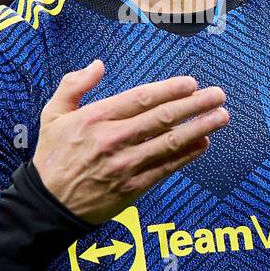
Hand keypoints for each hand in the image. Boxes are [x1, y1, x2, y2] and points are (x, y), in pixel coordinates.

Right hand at [34, 60, 229, 225]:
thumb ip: (74, 85)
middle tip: (218, 95)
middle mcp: (113, 140)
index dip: (170, 89)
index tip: (191, 83)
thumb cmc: (52, 156)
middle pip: (163, 118)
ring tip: (221, 116)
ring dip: (200, 128)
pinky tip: (203, 143)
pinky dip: (187, 155)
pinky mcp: (133, 187)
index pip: (141, 98)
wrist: (48, 205)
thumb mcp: (52, 114)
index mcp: (96, 118)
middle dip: (195, 105)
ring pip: (170, 143)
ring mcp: (125, 165)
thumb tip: (98, 65)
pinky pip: (166, 168)